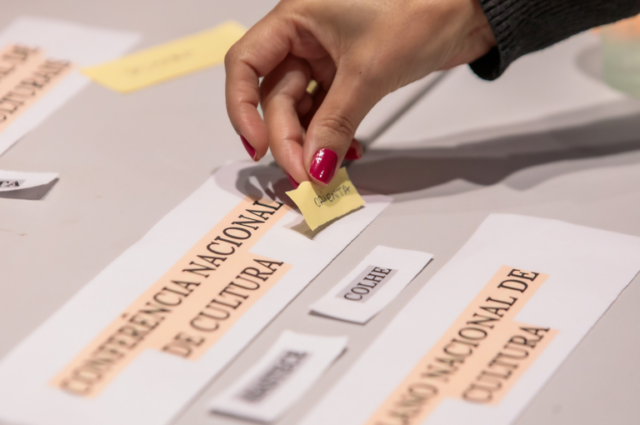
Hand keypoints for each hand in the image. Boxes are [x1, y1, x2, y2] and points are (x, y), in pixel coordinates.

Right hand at [225, 0, 494, 185]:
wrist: (469, 8)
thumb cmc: (422, 7)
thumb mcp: (369, 71)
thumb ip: (336, 123)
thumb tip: (314, 165)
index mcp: (295, 18)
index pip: (245, 64)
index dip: (241, 108)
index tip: (257, 145)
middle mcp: (304, 37)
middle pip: (275, 97)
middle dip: (289, 138)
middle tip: (306, 173)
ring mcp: (326, 57)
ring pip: (302, 109)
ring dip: (312, 143)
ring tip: (327, 170)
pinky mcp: (349, 74)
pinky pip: (328, 113)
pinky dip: (334, 136)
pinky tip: (347, 153)